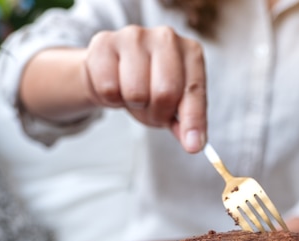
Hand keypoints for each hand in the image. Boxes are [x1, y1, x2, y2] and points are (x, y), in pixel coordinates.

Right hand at [83, 25, 206, 152]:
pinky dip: (112, 98)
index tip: (192, 146)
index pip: (194, 91)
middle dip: (158, 113)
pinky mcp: (104, 42)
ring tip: (134, 96)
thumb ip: (186, 122)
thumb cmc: (150, 84)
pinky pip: (109, 88)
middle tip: (153, 111)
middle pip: (165, 93)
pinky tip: (116, 86)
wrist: (113, 67)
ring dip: (134, 106)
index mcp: (191, 52)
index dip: (193, 121)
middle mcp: (166, 38)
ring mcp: (134, 36)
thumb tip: (194, 143)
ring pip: (135, 92)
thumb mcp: (175, 102)